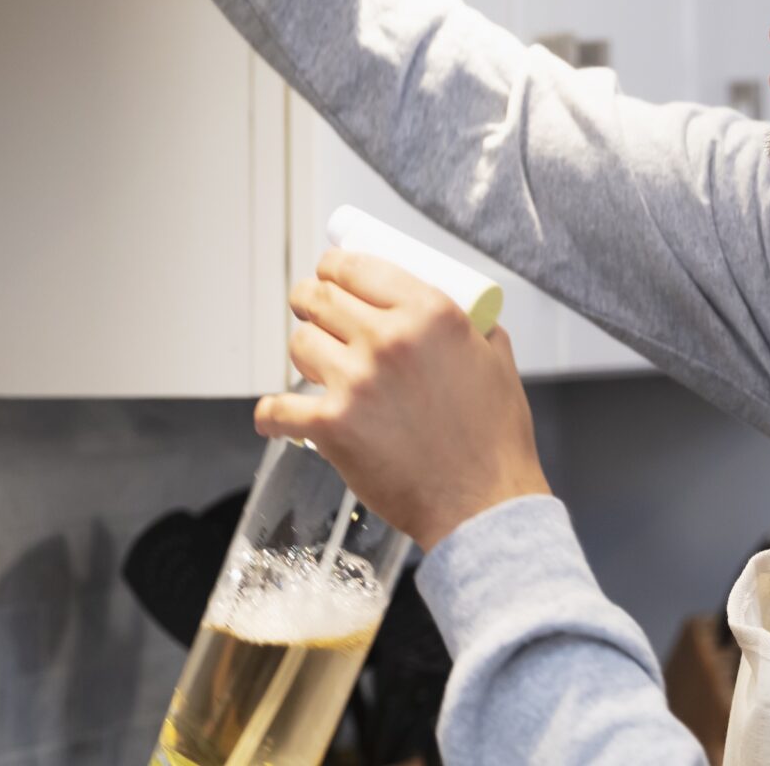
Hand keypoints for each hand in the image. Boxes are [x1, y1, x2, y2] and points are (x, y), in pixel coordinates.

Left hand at [257, 250, 551, 550]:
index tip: (328, 272)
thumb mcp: (496, 359)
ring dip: (304, 351)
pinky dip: (272, 414)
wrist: (483, 504)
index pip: (357, 266)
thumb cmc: (494, 439)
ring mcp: (355, 382)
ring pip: (299, 343)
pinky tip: (276, 416)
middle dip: (308, 298)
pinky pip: (278, 408)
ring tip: (316, 365)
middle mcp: (387, 339)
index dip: (333, 266)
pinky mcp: (331, 426)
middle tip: (311, 309)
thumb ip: (473, 326)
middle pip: (320, 297)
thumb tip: (458, 314)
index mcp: (429, 312)